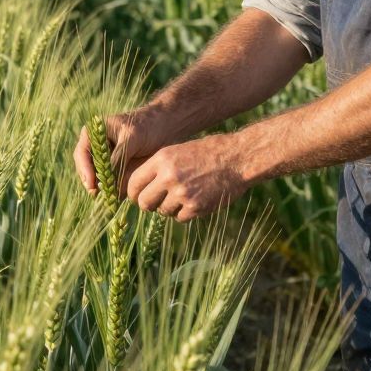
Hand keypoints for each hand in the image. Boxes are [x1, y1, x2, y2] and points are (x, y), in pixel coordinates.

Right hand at [74, 107, 175, 195]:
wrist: (165, 126)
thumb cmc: (147, 125)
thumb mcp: (131, 137)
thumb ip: (117, 156)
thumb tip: (106, 178)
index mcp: (94, 133)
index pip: (82, 154)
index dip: (84, 170)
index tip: (91, 183)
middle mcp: (97, 147)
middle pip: (87, 168)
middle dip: (91, 182)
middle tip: (97, 194)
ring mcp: (107, 158)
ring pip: (98, 176)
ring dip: (101, 187)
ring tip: (106, 198)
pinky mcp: (117, 168)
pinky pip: (110, 181)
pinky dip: (112, 189)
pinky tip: (116, 197)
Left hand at [124, 135, 249, 220]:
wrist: (237, 158)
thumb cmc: (206, 153)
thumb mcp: (177, 152)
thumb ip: (157, 169)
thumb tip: (138, 189)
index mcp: (161, 160)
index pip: (133, 184)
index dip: (134, 193)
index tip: (138, 196)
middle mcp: (169, 177)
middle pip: (143, 203)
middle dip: (149, 204)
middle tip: (157, 201)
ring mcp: (182, 193)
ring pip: (162, 212)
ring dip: (170, 208)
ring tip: (184, 195)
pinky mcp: (196, 207)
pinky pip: (179, 218)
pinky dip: (185, 213)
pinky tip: (195, 200)